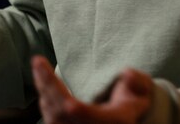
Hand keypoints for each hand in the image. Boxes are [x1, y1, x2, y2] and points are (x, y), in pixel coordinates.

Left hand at [31, 56, 152, 123]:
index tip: (51, 76)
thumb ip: (138, 82)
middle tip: (37, 61)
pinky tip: (42, 84)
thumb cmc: (131, 105)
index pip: (80, 112)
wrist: (124, 123)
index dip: (63, 98)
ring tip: (38, 68)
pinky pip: (52, 121)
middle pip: (61, 113)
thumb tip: (126, 73)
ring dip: (44, 91)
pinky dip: (45, 102)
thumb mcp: (142, 92)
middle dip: (47, 86)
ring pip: (52, 118)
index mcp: (110, 123)